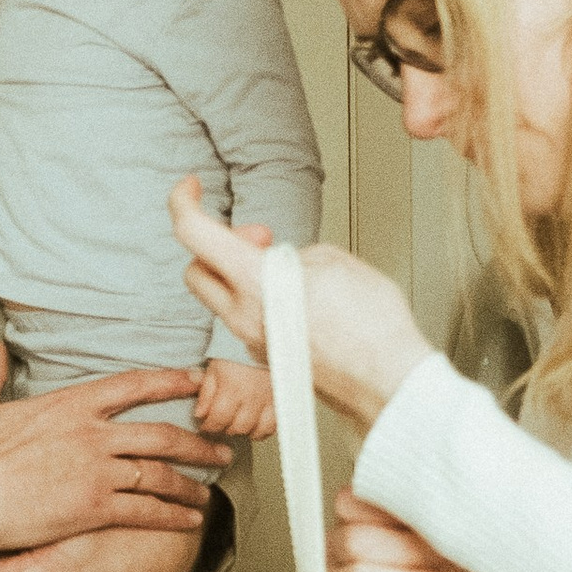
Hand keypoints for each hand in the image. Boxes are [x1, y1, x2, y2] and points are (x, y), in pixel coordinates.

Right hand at [0, 344, 227, 562]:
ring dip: (191, 482)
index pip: (132, 385)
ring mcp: (97, 471)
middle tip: (221, 446)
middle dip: (197, 441)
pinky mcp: (95, 508)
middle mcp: (92, 433)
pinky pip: (147, 511)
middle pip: (160, 433)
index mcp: (69, 404)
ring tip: (210, 490)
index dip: (170, 382)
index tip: (196, 380)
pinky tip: (191, 521)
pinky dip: (174, 516)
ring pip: (161, 473)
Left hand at [170, 179, 431, 429]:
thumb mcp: (336, 262)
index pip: (194, 234)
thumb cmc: (371, 329)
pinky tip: (297, 298)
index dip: (184, 201)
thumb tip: (290, 266)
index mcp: (255, 284)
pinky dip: (260, 301)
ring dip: (241, 274)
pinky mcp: (269, 359)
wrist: (387, 384)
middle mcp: (244, 317)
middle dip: (217, 246)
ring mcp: (254, 343)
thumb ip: (299, 255)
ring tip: (286, 267)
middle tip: (257, 236)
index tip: (191, 187)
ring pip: (223, 299)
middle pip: (197, 271)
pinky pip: (249, 321)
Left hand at [193, 357, 279, 440]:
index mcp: (233, 388)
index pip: (219, 420)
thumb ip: (206, 394)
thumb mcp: (214, 369)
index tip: (207, 425)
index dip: (210, 426)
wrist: (260, 337)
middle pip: (239, 428)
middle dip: (227, 429)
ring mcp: (269, 399)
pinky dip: (265, 428)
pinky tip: (257, 423)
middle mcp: (252, 397)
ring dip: (247, 431)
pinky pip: (276, 424)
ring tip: (240, 423)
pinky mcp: (281, 399)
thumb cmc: (235, 352)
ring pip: (258, 430)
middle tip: (223, 423)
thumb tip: (200, 415)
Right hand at [327, 487, 478, 571]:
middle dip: (409, 551)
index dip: (391, 512)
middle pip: (354, 540)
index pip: (350, 503)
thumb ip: (433, 522)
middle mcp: (336, 552)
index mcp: (355, 521)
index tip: (431, 521)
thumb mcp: (447, 542)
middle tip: (446, 560)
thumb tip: (443, 506)